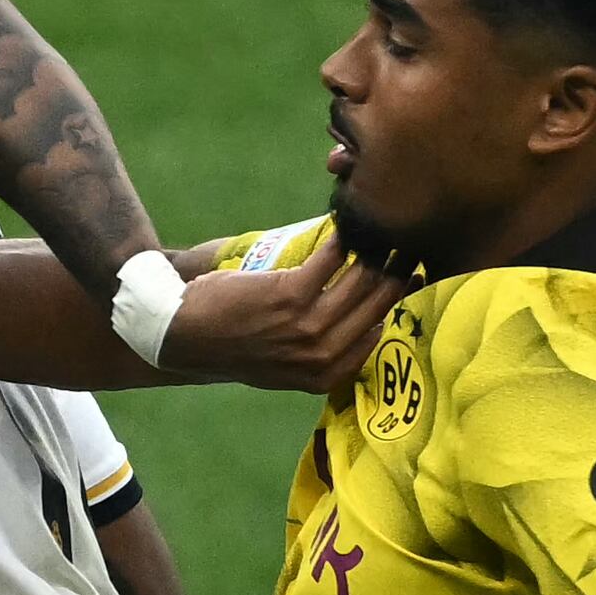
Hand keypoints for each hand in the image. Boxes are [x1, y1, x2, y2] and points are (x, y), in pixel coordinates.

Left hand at [160, 226, 412, 397]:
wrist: (184, 338)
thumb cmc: (233, 346)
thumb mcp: (285, 367)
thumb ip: (325, 353)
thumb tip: (369, 324)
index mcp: (327, 375)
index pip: (380, 331)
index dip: (399, 297)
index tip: (411, 269)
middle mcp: (323, 355)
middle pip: (379, 305)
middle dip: (398, 269)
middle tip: (409, 241)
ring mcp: (309, 328)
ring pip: (361, 282)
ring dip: (375, 248)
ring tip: (382, 226)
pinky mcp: (290, 297)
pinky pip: (332, 259)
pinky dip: (342, 237)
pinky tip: (347, 220)